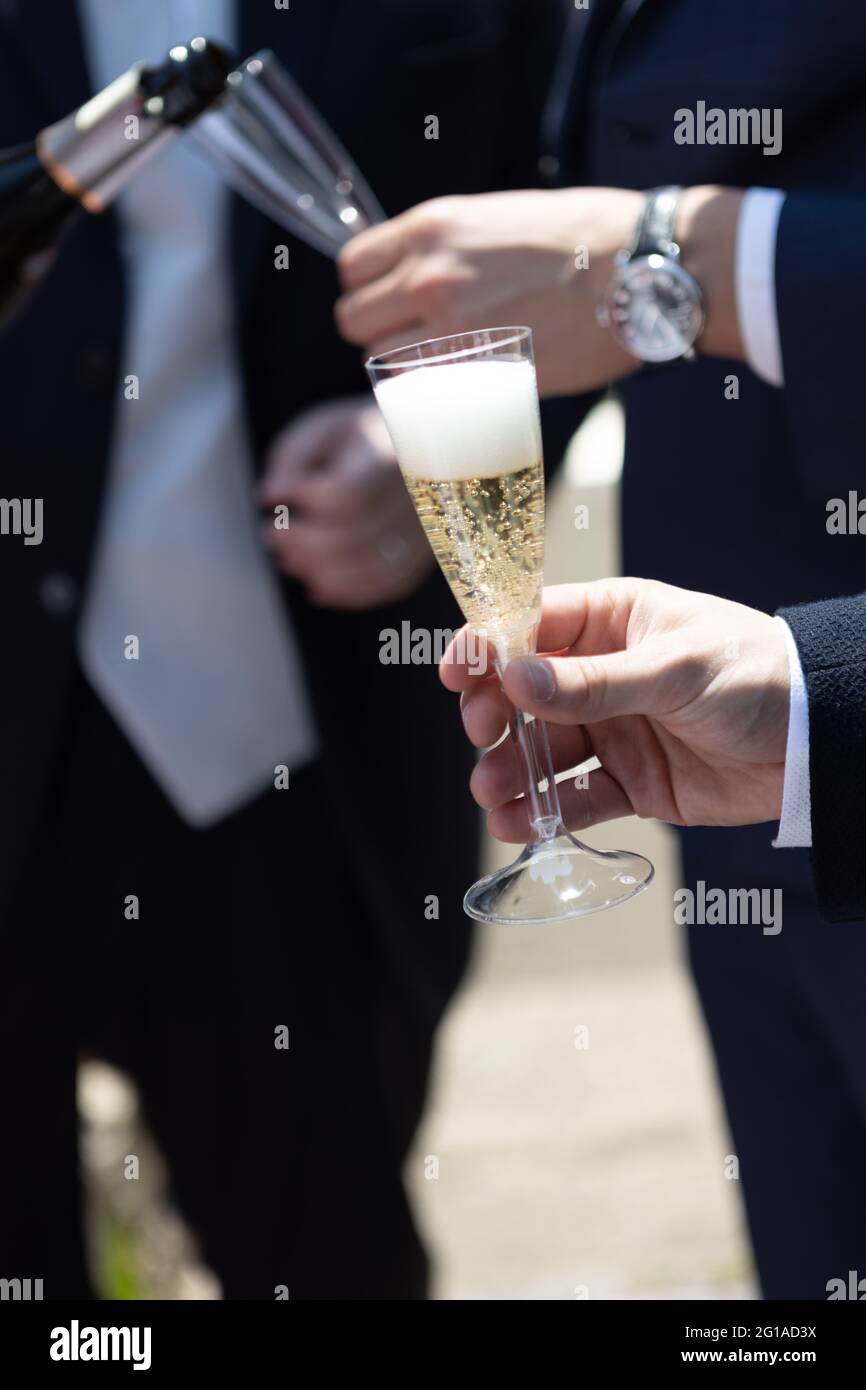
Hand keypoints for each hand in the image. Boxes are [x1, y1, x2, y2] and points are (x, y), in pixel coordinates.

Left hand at [259, 396, 433, 608]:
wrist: (415, 448)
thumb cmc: (359, 439)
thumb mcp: (321, 429)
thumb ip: (291, 459)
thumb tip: (271, 497)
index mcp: (391, 452)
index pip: (349, 492)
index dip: (306, 501)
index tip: (279, 495)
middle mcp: (418, 493)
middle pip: (357, 537)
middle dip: (302, 543)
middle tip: (271, 535)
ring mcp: (427, 527)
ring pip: (373, 567)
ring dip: (320, 572)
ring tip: (289, 560)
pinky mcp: (426, 552)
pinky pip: (390, 584)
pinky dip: (347, 592)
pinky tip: (316, 586)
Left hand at [335, 186, 743, 395]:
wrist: (639, 268)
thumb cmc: (586, 235)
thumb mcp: (499, 216)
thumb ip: (450, 244)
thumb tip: (423, 271)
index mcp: (432, 227)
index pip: (353, 265)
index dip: (368, 288)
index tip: (390, 300)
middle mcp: (427, 275)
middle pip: (353, 319)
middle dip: (376, 332)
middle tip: (412, 339)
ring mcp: (448, 327)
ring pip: (380, 363)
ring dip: (401, 368)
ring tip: (439, 366)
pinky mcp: (475, 373)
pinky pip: (421, 395)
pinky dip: (430, 397)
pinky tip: (459, 387)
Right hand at [440, 578, 789, 842]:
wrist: (820, 743)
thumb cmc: (756, 675)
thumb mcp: (675, 669)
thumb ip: (593, 681)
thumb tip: (514, 679)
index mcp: (613, 621)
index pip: (531, 625)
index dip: (488, 646)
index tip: (456, 674)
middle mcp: (604, 673)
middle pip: (524, 693)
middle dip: (494, 716)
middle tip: (483, 737)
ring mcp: (615, 729)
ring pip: (543, 750)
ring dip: (510, 771)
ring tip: (490, 793)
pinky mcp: (633, 782)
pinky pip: (577, 797)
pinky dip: (544, 811)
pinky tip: (516, 825)